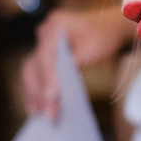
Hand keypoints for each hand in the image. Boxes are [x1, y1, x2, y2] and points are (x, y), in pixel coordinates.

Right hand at [21, 9, 135, 116]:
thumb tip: (58, 89)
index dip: (48, 78)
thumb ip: (75, 65)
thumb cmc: (104, 37)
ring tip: (40, 115)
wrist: (109, 27)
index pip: (46, 56)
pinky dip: (36, 90)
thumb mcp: (93, 50)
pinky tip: (38, 108)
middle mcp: (44, 32)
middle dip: (40, 92)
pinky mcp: (44, 54)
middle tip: (50, 115)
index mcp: (56, 25)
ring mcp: (41, 42)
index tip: (53, 98)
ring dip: (34, 94)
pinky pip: (35, 73)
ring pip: (31, 72)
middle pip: (35, 66)